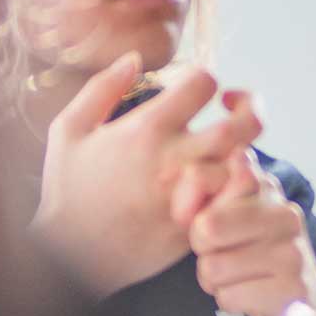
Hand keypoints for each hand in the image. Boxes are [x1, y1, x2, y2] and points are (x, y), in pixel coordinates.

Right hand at [31, 54, 260, 294]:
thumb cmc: (66, 191)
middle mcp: (174, 160)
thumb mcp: (67, 131)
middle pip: (241, 125)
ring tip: (226, 147)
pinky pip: (234, 200)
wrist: (69, 256)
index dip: (205, 79)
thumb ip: (101, 89)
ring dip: (241, 150)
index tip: (196, 89)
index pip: (204, 84)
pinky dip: (236, 186)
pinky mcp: (197, 226)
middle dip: (248, 108)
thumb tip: (134, 58)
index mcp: (146, 129)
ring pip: (243, 163)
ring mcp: (191, 196)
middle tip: (235, 108)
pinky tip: (221, 180)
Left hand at [184, 152, 315, 315]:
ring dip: (215, 280)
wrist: (301, 304)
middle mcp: (285, 212)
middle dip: (203, 249)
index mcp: (265, 185)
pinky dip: (230, 301)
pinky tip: (251, 295)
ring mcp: (293, 251)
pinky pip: (228, 296)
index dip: (185, 205)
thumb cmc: (251, 253)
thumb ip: (199, 193)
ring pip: (213, 267)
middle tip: (224, 254)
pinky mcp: (293, 289)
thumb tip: (186, 212)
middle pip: (205, 228)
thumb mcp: (223, 212)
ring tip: (240, 277)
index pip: (199, 176)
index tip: (201, 220)